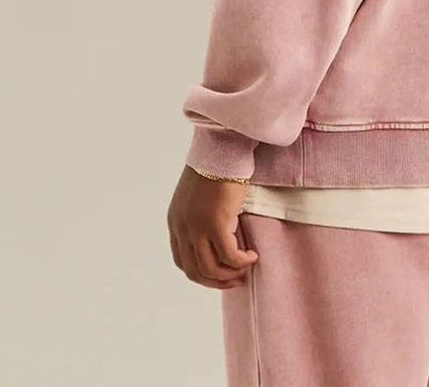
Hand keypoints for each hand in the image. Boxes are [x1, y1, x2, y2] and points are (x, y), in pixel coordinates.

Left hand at [167, 166, 258, 288]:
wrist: (222, 147)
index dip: (202, 273)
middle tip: (236, 279)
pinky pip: (230, 255)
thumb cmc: (217, 166)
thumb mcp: (200, 196)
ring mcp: (197, 227)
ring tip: (245, 268)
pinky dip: (241, 261)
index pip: (183, 261)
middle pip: (195, 270)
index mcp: (176, 222)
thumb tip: (219, 235)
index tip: (220, 273)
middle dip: (216, 281)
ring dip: (230, 275)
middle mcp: (182, 228)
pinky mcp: (216, 223)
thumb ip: (202, 216)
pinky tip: (252, 256)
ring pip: (211, 268)